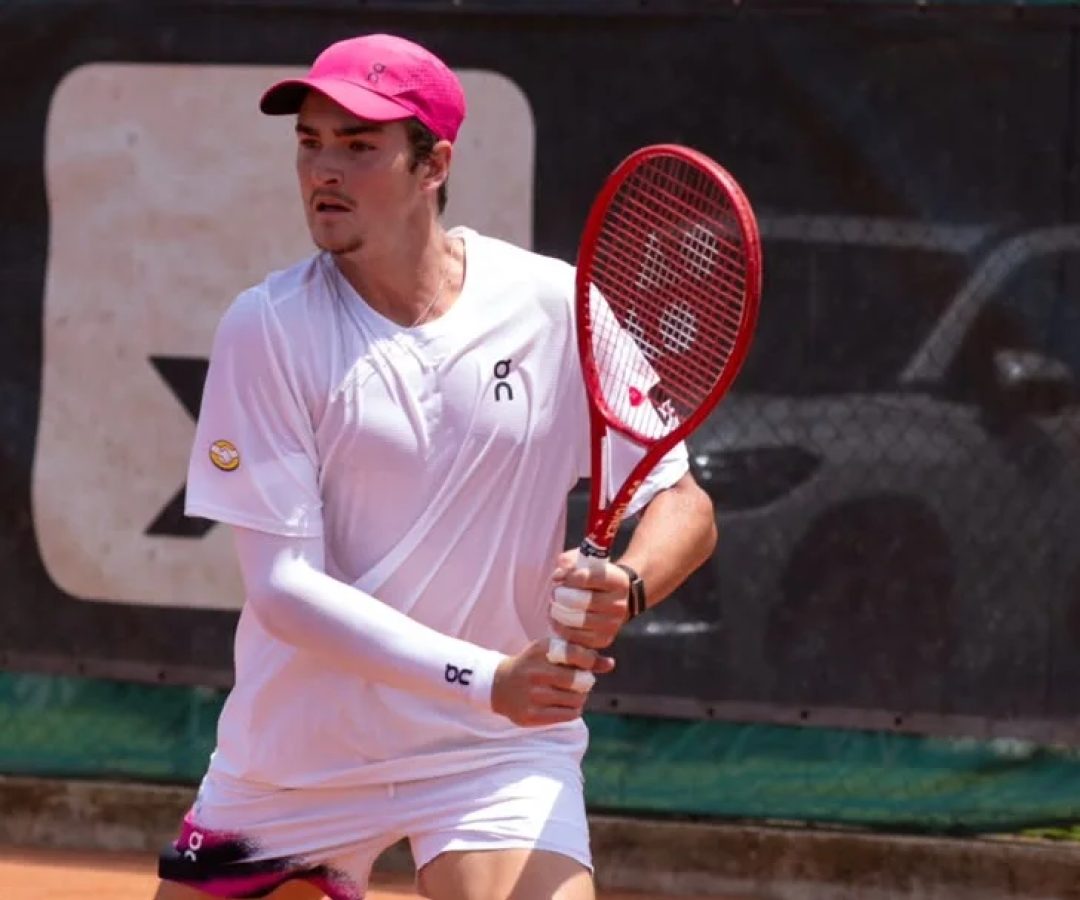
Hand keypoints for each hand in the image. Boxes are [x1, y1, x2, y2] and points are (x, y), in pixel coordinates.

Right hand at [491, 638, 613, 726]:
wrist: (500, 685)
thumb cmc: (535, 665)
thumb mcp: (553, 652)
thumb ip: (583, 656)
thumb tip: (611, 664)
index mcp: (542, 650)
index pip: (578, 654)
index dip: (589, 661)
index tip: (585, 664)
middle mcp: (536, 672)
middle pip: (580, 681)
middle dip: (585, 682)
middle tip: (579, 682)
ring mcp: (533, 696)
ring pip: (577, 700)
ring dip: (580, 697)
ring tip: (570, 693)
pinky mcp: (531, 716)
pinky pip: (569, 715)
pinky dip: (573, 710)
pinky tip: (563, 703)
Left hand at [549, 550, 630, 650]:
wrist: (613, 601)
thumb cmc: (594, 578)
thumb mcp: (585, 562)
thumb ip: (570, 562)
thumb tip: (558, 575)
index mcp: (618, 581)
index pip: (588, 578)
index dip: (568, 577)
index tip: (560, 576)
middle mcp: (619, 604)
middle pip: (581, 601)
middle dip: (561, 596)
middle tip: (554, 592)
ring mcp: (612, 625)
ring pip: (575, 620)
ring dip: (557, 612)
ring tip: (553, 606)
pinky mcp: (603, 640)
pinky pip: (575, 638)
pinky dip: (560, 628)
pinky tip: (557, 619)